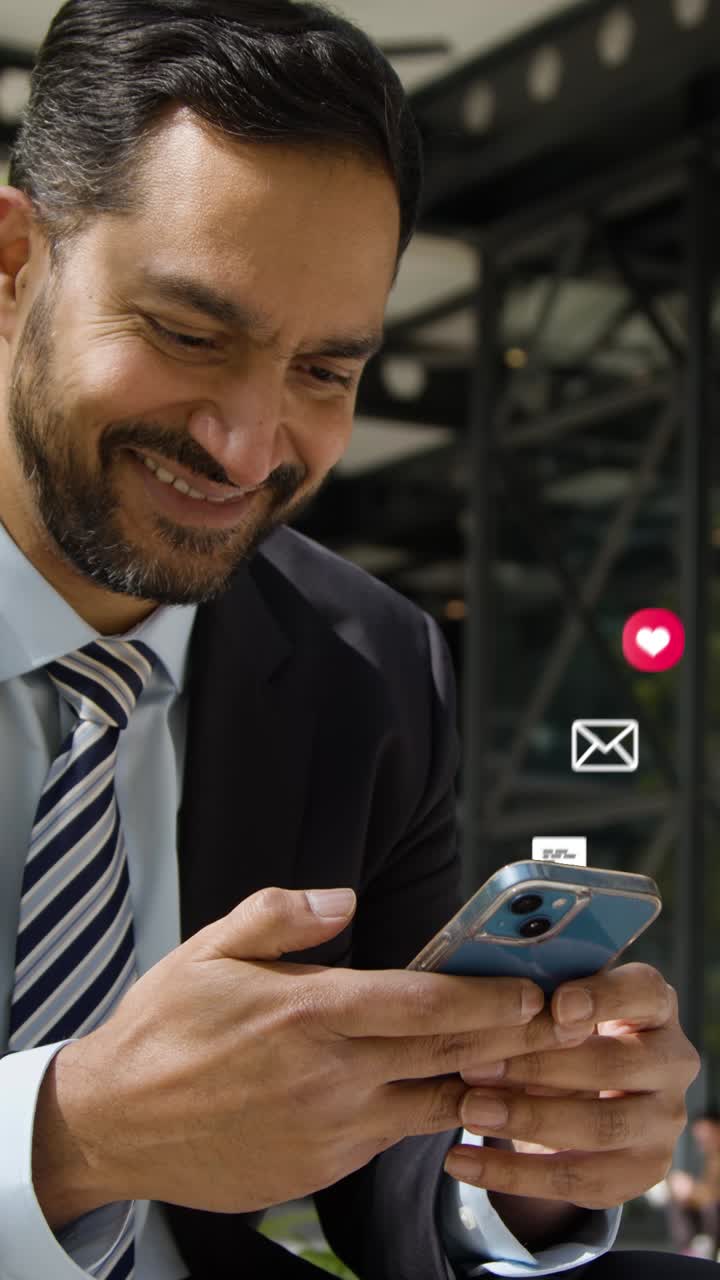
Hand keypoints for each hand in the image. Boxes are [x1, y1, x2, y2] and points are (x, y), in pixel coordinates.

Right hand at [35, 886, 586, 1225]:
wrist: (115, 1124)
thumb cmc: (163, 1029)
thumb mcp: (210, 950)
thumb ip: (282, 914)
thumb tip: (343, 899)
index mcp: (310, 1012)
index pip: (426, 1004)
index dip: (490, 998)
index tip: (532, 990)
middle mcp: (332, 1075)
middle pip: (447, 1054)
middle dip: (511, 1038)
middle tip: (556, 1022)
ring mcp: (332, 1130)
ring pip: (431, 1104)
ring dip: (480, 1082)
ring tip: (521, 1059)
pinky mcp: (323, 1169)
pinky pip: (390, 1136)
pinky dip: (425, 1114)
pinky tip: (441, 1094)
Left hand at [444, 963, 699, 1210]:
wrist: (589, 1089)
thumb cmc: (563, 1029)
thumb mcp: (557, 1003)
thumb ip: (536, 999)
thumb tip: (480, 1004)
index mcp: (654, 1005)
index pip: (642, 992)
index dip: (602, 998)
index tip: (555, 1006)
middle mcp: (672, 1062)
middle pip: (613, 1065)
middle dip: (539, 1066)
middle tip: (474, 1066)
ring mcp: (663, 1121)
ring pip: (599, 1127)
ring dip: (527, 1120)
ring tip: (469, 1111)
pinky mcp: (642, 1170)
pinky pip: (577, 1180)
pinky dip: (513, 1174)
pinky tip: (463, 1163)